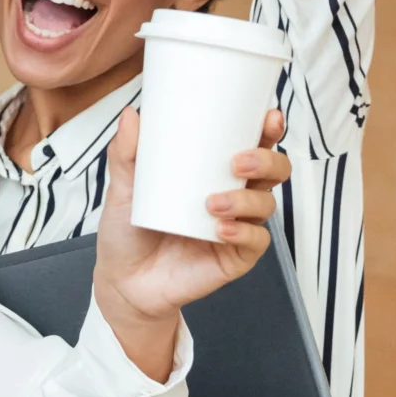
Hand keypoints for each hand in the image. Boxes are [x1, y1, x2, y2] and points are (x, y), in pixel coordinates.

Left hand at [88, 109, 289, 376]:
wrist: (122, 281)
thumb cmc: (127, 229)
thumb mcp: (123, 188)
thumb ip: (126, 154)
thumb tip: (130, 115)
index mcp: (212, 172)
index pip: (251, 144)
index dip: (267, 129)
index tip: (267, 116)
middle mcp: (233, 195)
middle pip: (273, 170)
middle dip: (266, 160)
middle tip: (238, 162)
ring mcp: (237, 226)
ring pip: (265, 204)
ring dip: (245, 200)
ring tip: (212, 203)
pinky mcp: (236, 256)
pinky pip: (256, 241)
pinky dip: (243, 232)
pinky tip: (222, 230)